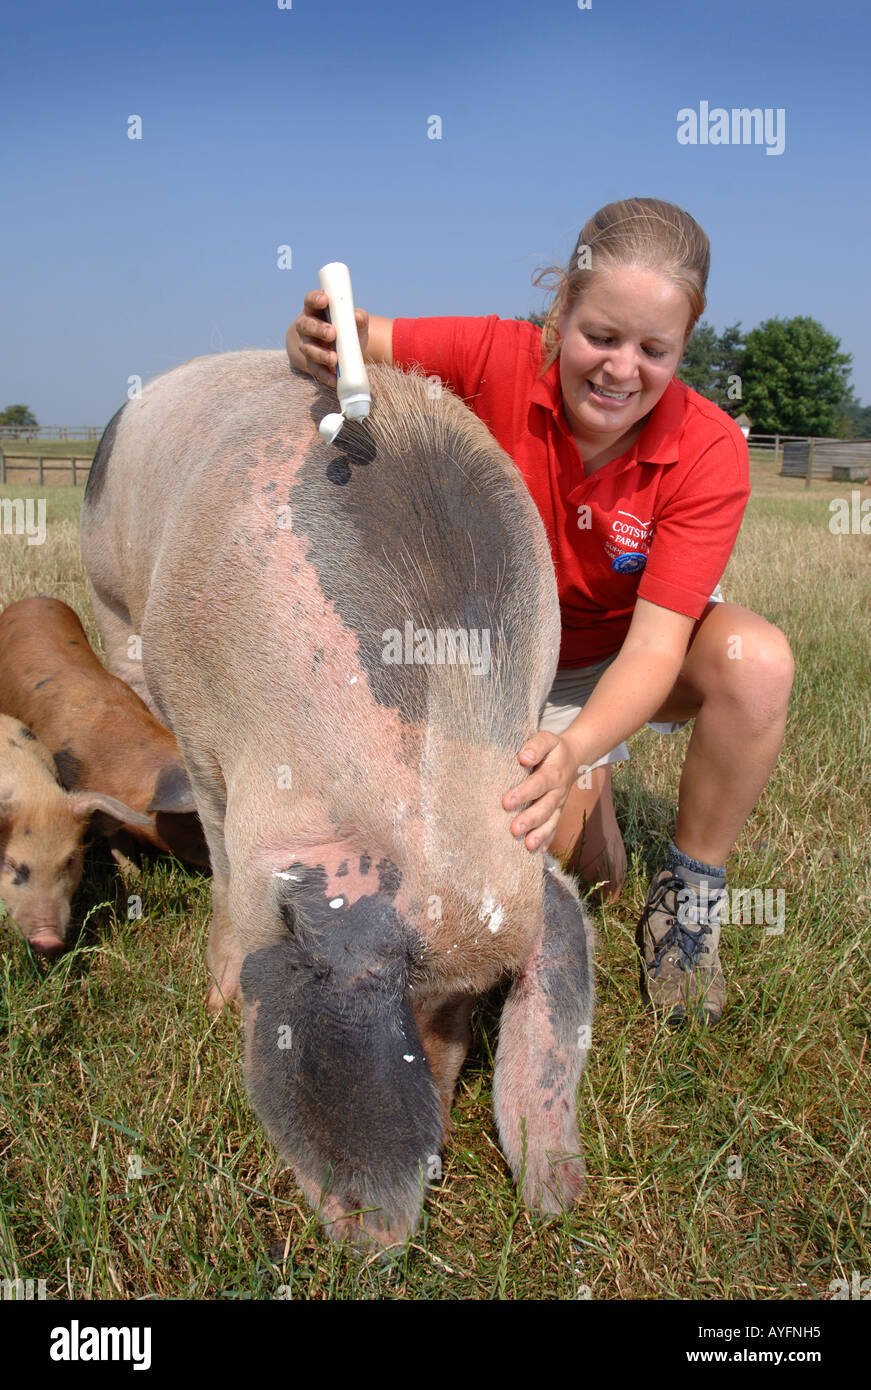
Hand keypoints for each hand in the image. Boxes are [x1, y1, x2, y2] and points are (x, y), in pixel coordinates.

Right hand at [286, 290, 368, 385]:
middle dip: (318, 329)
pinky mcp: (312, 364)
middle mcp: (306, 327)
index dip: (315, 299)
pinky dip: (325, 375)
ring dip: (320, 354)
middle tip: (332, 333)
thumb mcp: (354, 322)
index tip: (325, 300)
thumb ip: (359, 317)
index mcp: (315, 311)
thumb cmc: (345, 329)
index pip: (310, 301)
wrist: (338, 351)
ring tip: (333, 359)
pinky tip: (334, 379)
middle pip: (306, 325)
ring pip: (308, 349)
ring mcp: (307, 346)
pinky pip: (315, 370)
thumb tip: (358, 316)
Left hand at [502, 731, 579, 852]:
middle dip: (530, 819)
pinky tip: (536, 851)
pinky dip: (547, 839)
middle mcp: (558, 791)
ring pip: (550, 820)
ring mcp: (559, 803)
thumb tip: (524, 756)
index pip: (538, 784)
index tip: (506, 802)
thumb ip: (536, 745)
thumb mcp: (547, 739)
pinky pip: (554, 827)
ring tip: (527, 845)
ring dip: (539, 834)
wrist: (576, 756)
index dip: (524, 793)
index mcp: (554, 773)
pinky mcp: (557, 811)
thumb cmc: (554, 748)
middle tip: (514, 830)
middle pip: (545, 807)